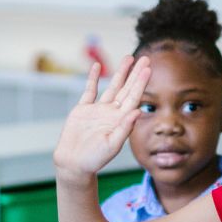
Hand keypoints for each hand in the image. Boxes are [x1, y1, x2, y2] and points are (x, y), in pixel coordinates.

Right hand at [52, 57, 150, 178]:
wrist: (73, 163)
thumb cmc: (94, 159)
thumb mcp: (112, 145)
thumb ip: (125, 128)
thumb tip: (138, 111)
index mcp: (121, 120)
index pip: (134, 97)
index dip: (141, 82)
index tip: (148, 68)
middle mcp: (112, 112)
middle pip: (127, 88)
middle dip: (135, 73)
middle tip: (145, 58)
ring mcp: (98, 110)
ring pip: (112, 86)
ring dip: (120, 72)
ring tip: (128, 58)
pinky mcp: (83, 110)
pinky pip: (89, 91)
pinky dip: (93, 78)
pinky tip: (97, 67)